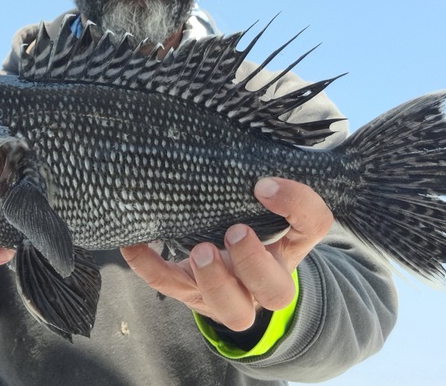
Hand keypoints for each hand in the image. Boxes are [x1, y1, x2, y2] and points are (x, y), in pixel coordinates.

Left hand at [120, 177, 332, 331]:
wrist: (232, 273)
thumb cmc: (248, 225)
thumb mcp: (264, 205)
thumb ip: (262, 180)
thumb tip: (235, 136)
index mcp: (289, 246)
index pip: (312, 226)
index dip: (297, 205)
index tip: (263, 183)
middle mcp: (264, 280)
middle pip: (276, 291)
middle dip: (253, 263)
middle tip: (235, 231)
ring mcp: (229, 296)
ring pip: (231, 309)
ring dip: (214, 279)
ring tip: (200, 250)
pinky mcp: (190, 295)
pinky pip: (168, 286)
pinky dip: (148, 265)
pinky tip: (133, 242)